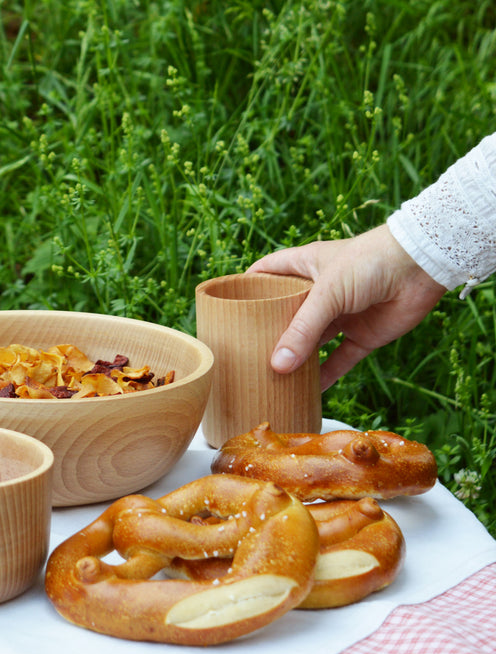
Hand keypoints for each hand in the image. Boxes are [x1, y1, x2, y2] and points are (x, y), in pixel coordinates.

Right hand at [246, 225, 446, 389]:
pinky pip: (340, 360)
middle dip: (268, 331)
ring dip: (297, 358)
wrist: (423, 265)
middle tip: (245, 350)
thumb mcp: (327, 293)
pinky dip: (328, 376)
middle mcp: (321, 292)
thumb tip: (277, 366)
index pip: (267, 272)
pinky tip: (311, 391)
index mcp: (306, 266)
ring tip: (271, 376)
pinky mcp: (363, 335)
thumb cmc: (370, 262)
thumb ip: (302, 331)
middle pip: (286, 314)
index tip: (228, 304)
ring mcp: (342, 314)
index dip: (248, 285)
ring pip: (312, 341)